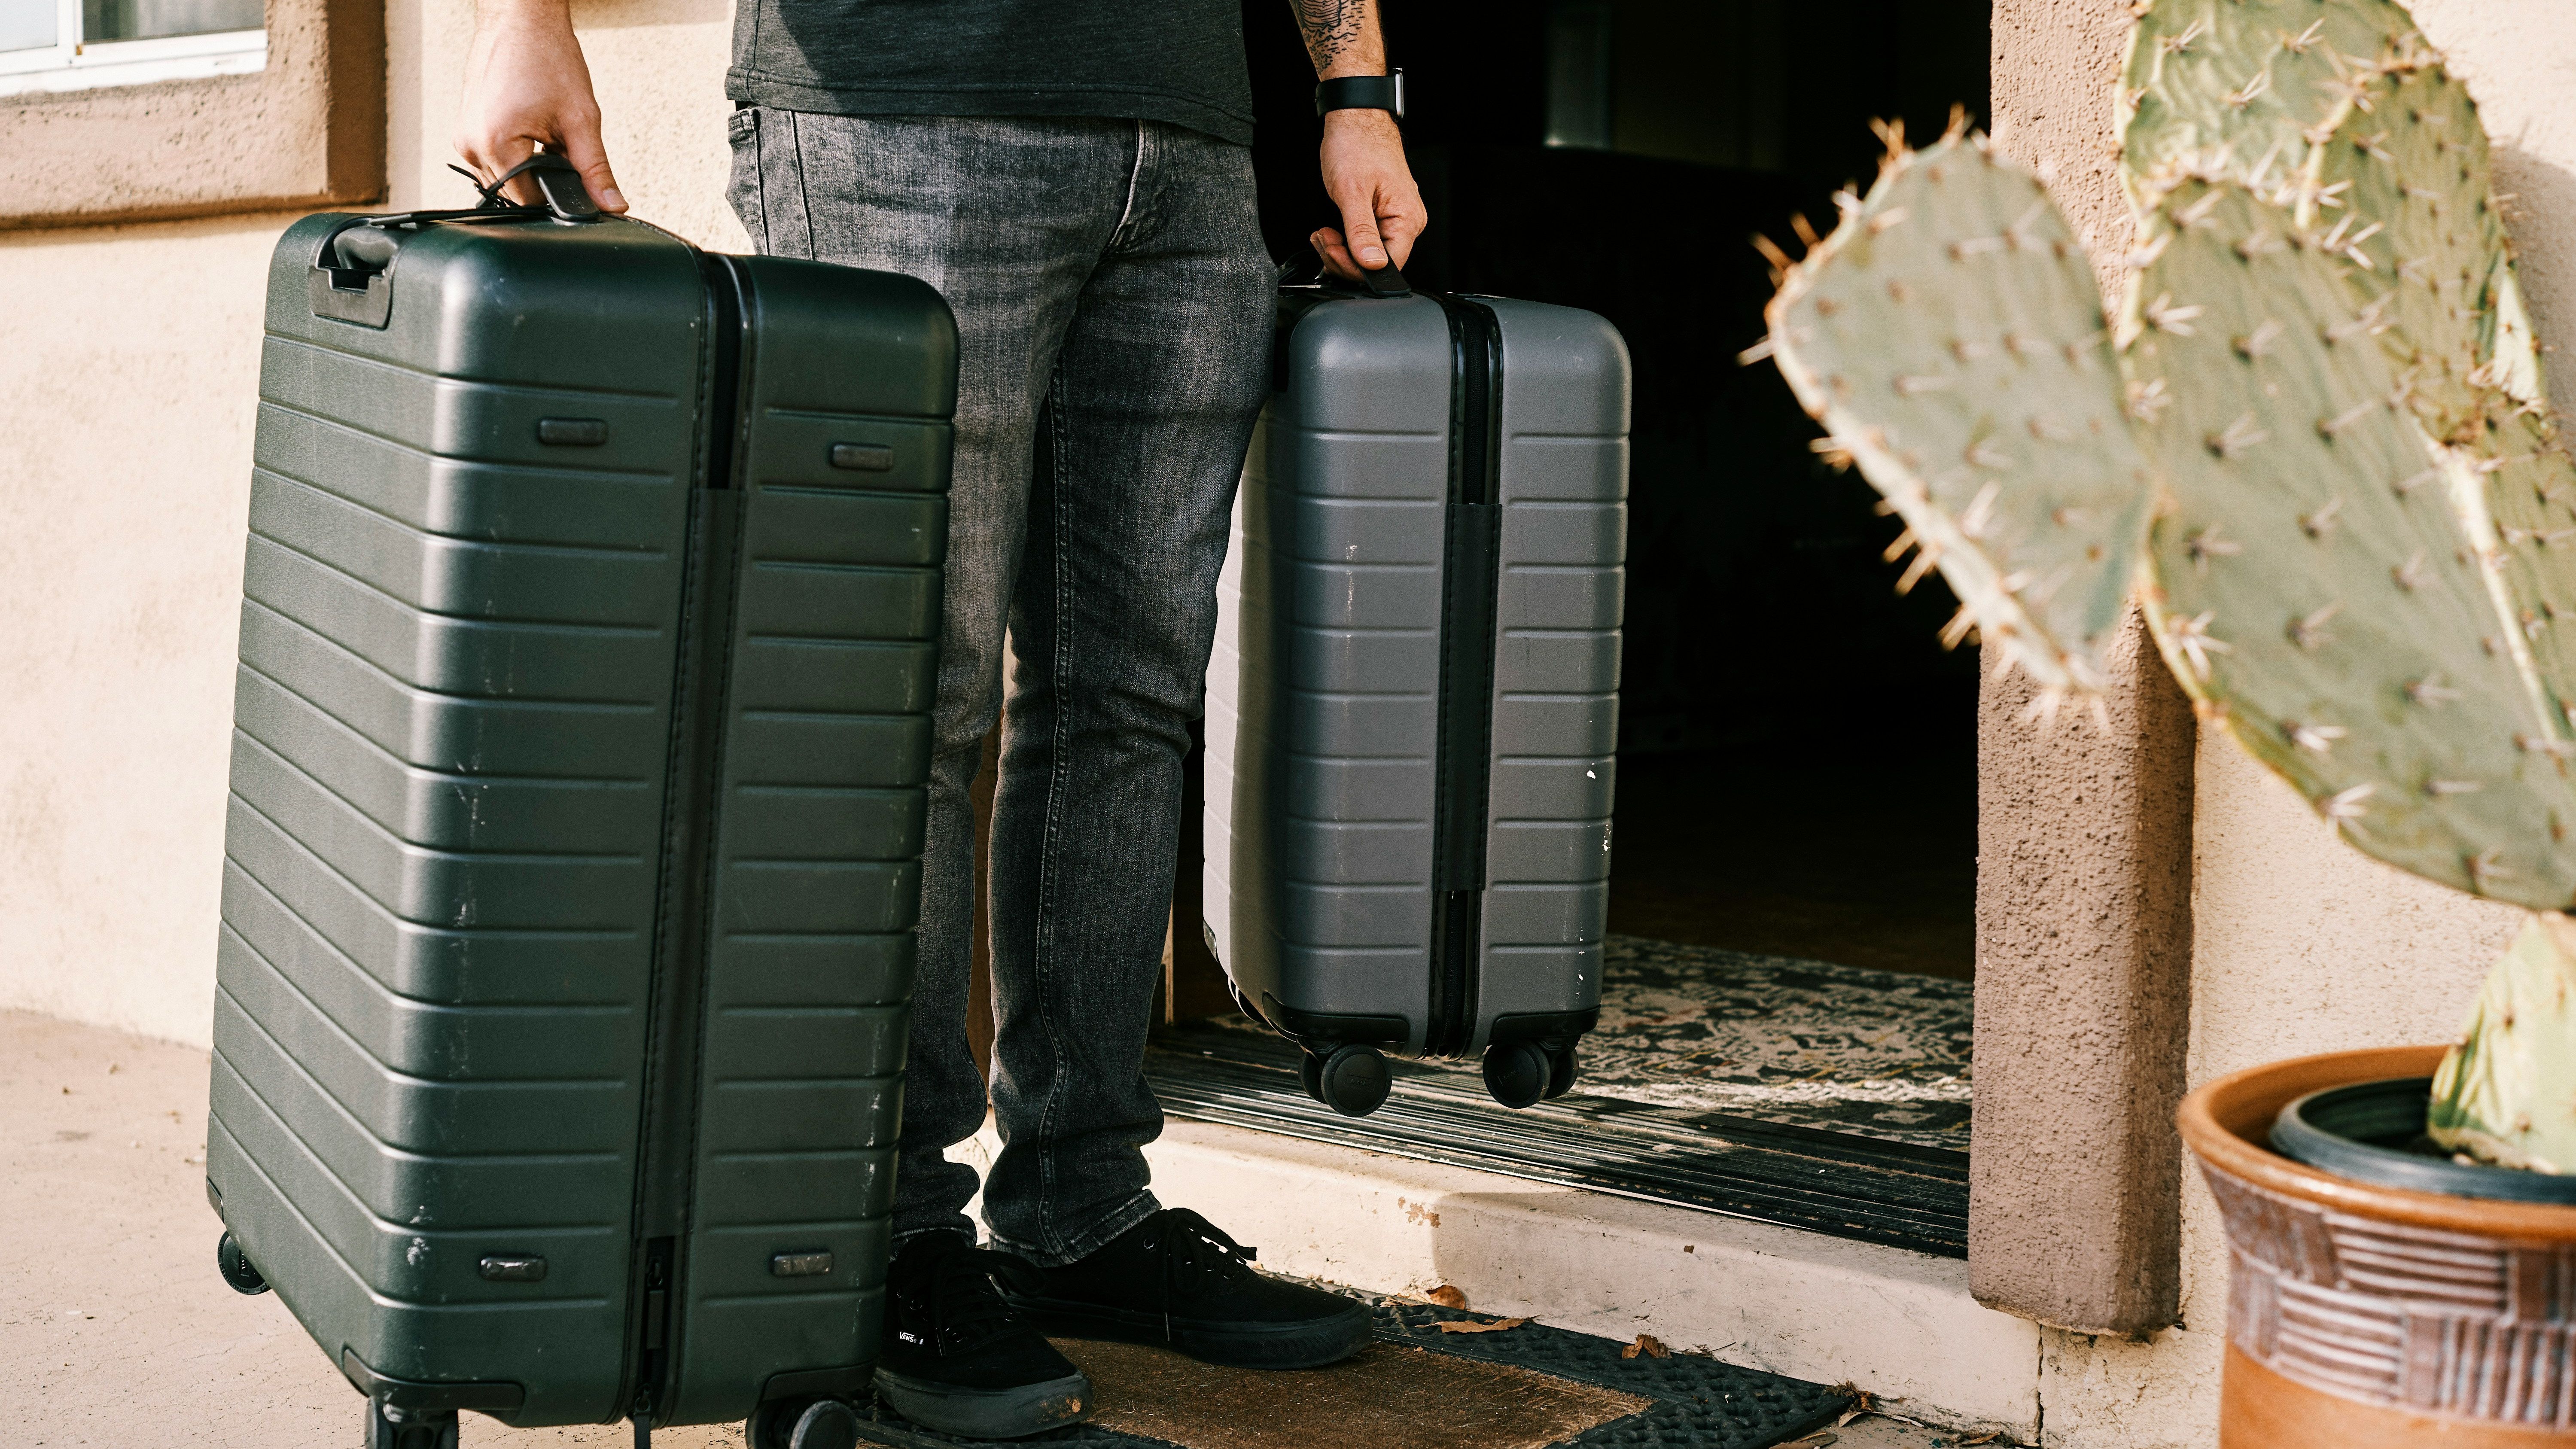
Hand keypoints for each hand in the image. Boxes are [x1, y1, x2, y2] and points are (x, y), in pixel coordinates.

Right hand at [455, 0, 625, 211]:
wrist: (521, 18)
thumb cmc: (546, 55)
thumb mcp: (581, 120)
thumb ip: (595, 170)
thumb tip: (611, 206)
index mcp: (494, 144)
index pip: (529, 203)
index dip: (558, 198)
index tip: (575, 182)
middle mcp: (470, 144)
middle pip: (514, 194)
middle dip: (543, 182)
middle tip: (562, 148)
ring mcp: (463, 136)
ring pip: (502, 179)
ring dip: (528, 168)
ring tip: (545, 133)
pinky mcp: (465, 128)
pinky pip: (492, 160)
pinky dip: (515, 155)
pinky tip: (530, 129)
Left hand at [1312, 108, 1424, 280]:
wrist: (1355, 118)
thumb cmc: (1356, 144)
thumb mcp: (1352, 192)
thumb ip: (1361, 232)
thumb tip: (1372, 264)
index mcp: (1407, 218)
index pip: (1389, 265)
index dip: (1357, 267)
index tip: (1333, 252)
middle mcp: (1407, 220)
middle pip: (1377, 261)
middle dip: (1344, 258)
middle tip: (1324, 240)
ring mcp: (1395, 216)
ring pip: (1368, 252)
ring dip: (1341, 249)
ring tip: (1324, 234)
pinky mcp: (1383, 212)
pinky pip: (1366, 238)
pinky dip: (1345, 239)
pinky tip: (1332, 231)